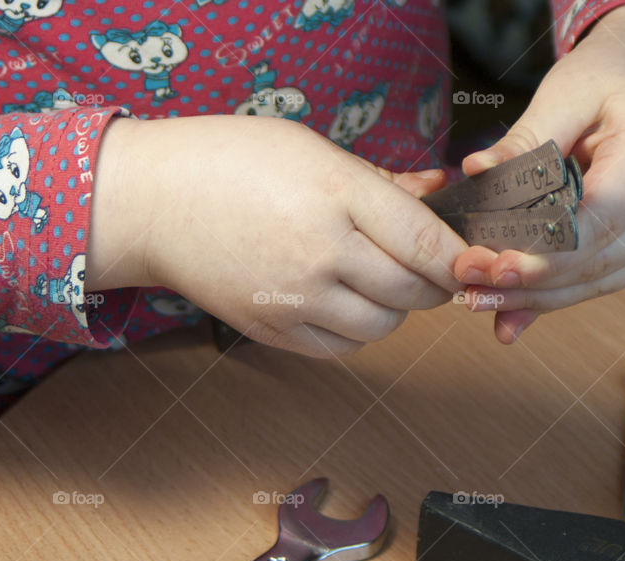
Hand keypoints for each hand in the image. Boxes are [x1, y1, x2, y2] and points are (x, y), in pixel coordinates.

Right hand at [88, 115, 466, 356]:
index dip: (459, 258)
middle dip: (435, 284)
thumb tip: (439, 194)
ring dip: (395, 309)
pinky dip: (357, 330)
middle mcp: (319, 252)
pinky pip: (341, 348)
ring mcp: (293, 298)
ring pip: (383, 326)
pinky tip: (344, 302)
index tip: (472, 261)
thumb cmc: (233, 161)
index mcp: (335, 194)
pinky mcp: (271, 330)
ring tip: (377, 281)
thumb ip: (382, 182)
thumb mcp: (313, 149)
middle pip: (412, 292)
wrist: (152, 201)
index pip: (425, 242)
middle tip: (428, 269)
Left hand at [454, 2, 624, 342]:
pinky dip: (551, 297)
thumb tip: (476, 172)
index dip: (550, 253)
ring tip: (478, 300)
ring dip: (536, 299)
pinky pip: (596, 279)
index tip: (497, 266)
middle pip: (598, 262)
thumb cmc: (611, 77)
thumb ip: (525, 138)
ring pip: (597, 281)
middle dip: (531, 283)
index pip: (603, 221)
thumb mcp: (566, 90)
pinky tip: (509, 316)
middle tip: (470, 287)